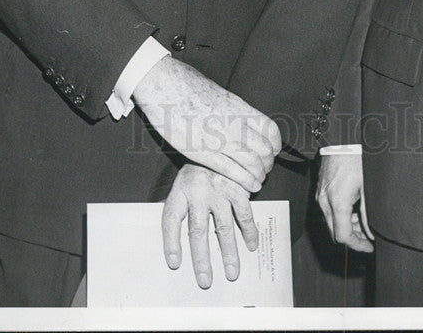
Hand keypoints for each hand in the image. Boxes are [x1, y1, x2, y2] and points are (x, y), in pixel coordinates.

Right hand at [133, 57, 281, 193]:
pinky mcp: (203, 152)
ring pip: (252, 162)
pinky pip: (232, 171)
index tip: (272, 151)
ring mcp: (220, 139)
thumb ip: (232, 109)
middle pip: (265, 149)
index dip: (275, 144)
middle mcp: (234, 123)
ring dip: (259, 174)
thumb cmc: (187, 86)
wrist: (165, 86)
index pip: (270, 129)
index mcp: (239, 108)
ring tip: (259, 180)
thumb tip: (238, 115)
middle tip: (264, 169)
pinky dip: (246, 181)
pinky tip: (251, 186)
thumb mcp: (219, 94)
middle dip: (268, 163)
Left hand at [162, 163, 257, 287]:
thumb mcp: (181, 183)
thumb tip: (174, 243)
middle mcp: (199, 191)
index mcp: (180, 190)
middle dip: (202, 258)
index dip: (171, 243)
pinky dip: (249, 231)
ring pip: (224, 226)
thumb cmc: (197, 171)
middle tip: (205, 280)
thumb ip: (179, 207)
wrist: (218, 142)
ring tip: (231, 272)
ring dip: (228, 251)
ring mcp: (220, 190)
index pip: (171, 220)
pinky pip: (244, 213)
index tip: (174, 264)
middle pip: (198, 230)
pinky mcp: (238, 187)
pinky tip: (252, 246)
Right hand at [316, 152, 373, 251]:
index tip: (369, 247)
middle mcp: (325, 202)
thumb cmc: (356, 159)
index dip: (357, 245)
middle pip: (335, 233)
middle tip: (368, 237)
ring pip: (331, 223)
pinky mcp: (320, 191)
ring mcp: (320, 196)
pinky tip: (353, 211)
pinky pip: (328, 211)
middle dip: (353, 238)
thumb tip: (371, 233)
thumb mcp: (367, 188)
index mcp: (337, 203)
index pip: (343, 237)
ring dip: (347, 227)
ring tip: (363, 222)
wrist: (342, 141)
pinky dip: (340, 217)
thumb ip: (367, 214)